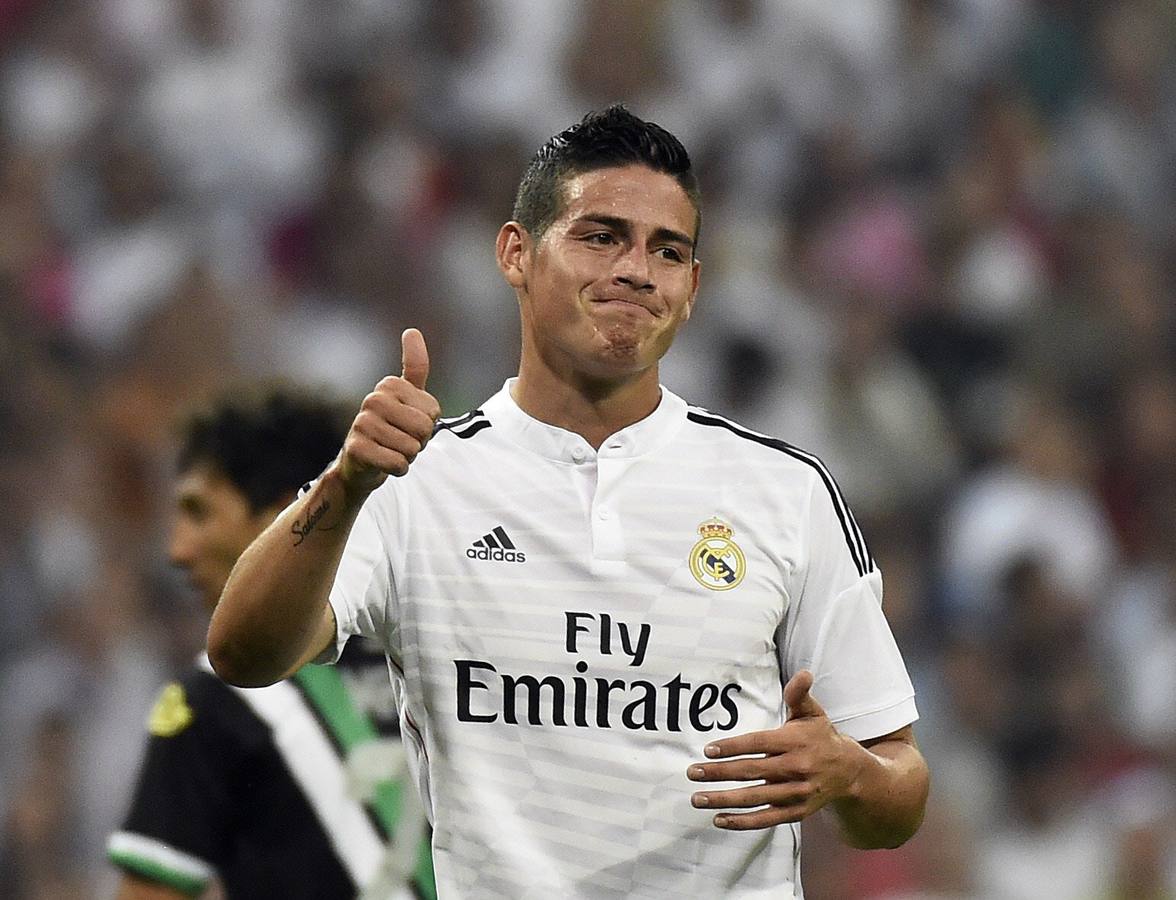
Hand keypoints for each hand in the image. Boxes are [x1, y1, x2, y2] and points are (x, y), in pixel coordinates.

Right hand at [336, 328, 441, 498]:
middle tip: (401, 439)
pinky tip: (384, 463)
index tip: (409, 422)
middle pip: (424, 428)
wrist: (361, 463)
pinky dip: (399, 469)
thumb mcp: (407, 397)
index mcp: (389, 386)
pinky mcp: (357, 448)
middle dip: (419, 441)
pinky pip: (398, 463)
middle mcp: (373, 399)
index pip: (432, 411)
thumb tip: (411, 330)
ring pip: (412, 448)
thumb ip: (414, 366)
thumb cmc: (391, 429)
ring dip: (408, 456)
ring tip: (391, 449)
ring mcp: (362, 423)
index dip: (428, 423)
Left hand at [686, 670, 865, 829]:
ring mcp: (796, 793)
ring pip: (755, 798)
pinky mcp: (797, 812)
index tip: (708, 750)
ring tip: (697, 798)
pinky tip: (719, 819)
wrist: (850, 773)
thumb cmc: (821, 737)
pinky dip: (743, 822)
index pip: (758, 744)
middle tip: (692, 772)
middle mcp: (796, 768)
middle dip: (719, 773)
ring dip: (724, 799)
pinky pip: (767, 819)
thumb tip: (803, 673)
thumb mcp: (813, 713)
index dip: (733, 747)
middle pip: (752, 771)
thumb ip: (799, 694)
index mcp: (796, 741)